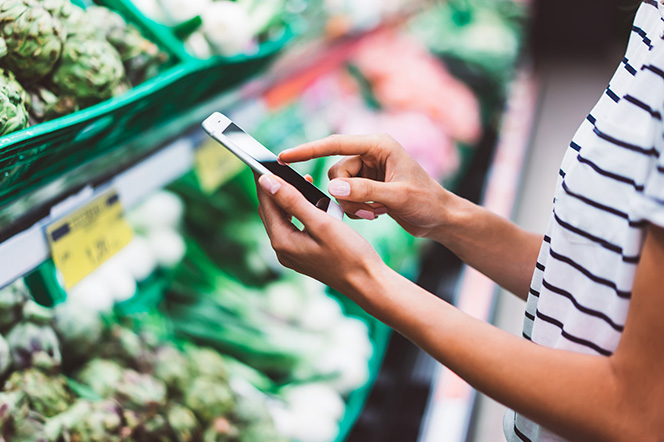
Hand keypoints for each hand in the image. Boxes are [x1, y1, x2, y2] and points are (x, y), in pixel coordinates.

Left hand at [255, 173, 385, 299]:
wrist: (367, 282)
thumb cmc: (350, 254)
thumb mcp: (322, 223)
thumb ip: (293, 201)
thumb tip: (266, 182)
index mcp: (283, 241)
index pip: (266, 202)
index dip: (264, 179)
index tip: (263, 159)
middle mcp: (282, 250)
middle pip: (271, 211)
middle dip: (275, 188)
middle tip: (281, 166)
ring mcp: (292, 255)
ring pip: (282, 219)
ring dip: (289, 200)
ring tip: (302, 182)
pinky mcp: (303, 255)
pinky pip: (294, 228)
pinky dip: (300, 213)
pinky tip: (314, 204)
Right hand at [279, 134, 452, 237]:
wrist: (441, 218)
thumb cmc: (426, 202)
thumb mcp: (397, 197)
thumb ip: (364, 191)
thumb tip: (331, 188)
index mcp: (378, 145)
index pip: (335, 143)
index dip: (307, 150)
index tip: (284, 157)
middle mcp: (371, 154)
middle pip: (335, 171)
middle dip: (345, 194)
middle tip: (367, 209)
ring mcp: (369, 170)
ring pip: (339, 187)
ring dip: (352, 204)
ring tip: (376, 213)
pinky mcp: (368, 184)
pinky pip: (347, 196)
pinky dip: (357, 208)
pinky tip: (377, 213)